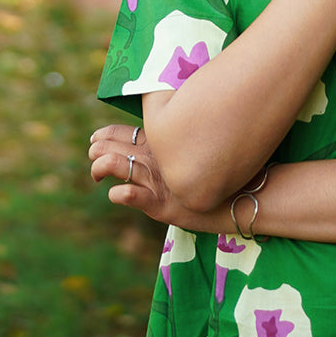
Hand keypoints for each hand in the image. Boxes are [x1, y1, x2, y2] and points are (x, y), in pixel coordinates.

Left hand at [88, 124, 221, 232]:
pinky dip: (120, 193)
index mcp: (158, 142)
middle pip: (112, 146)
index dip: (103, 135)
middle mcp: (154, 157)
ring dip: (100, 167)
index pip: (120, 132)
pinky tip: (117, 193)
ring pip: (116, 165)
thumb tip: (156, 132)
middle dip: (96, 150)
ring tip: (97, 175)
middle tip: (95, 157)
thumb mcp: (190, 148)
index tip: (95, 139)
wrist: (240, 196)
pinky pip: (133, 195)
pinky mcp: (161, 204)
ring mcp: (156, 180)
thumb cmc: (215, 171)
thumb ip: (170, 141)